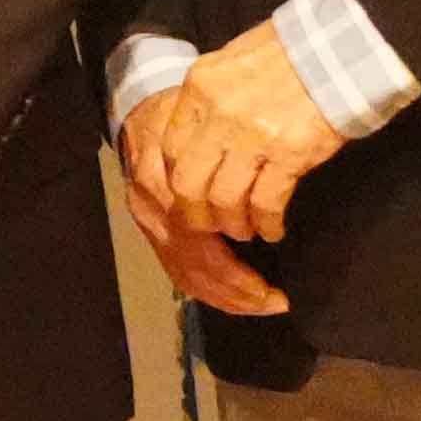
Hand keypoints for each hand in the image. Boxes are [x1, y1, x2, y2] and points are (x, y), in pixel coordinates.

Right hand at [110, 104, 293, 317]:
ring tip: (262, 303)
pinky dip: (209, 291)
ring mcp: (149, 226)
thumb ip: (232, 156)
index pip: (200, 243)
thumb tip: (272, 189)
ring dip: (226, 296)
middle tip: (274, 301)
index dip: (238, 274)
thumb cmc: (190, 121)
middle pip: (194, 266)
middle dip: (237, 291)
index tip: (275, 282)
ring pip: (185, 275)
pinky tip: (237, 298)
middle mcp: (153, 211)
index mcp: (164, 184)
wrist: (145, 117)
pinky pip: (178, 272)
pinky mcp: (152, 235)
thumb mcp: (208, 124)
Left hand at [121, 29, 346, 241]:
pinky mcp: (289, 154)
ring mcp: (253, 136)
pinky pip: (266, 202)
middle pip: (188, 182)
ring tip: (244, 230)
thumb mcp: (234, 61)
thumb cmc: (290, 50)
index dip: (177, 178)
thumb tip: (203, 134)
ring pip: (225, 198)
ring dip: (233, 223)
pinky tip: (273, 229)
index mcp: (201, 87)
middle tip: (209, 225)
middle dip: (195, 213)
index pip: (171, 147)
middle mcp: (219, 114)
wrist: (340, 47)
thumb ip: (212, 97)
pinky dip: (267, 223)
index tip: (190, 193)